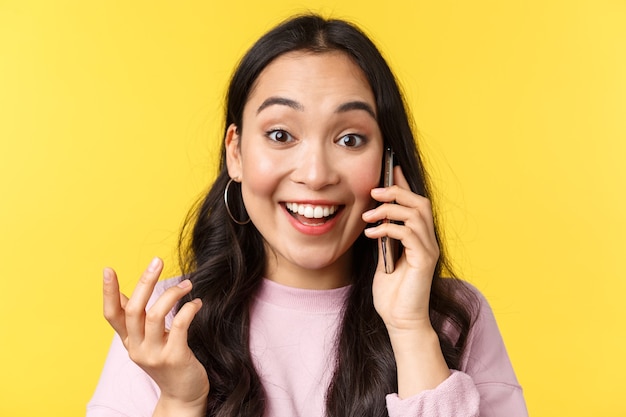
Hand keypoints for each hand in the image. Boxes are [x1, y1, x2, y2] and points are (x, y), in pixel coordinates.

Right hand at [102, 257, 208, 412]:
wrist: (183, 395)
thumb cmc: (167, 361)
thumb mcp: (146, 341)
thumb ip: (136, 319)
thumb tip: (122, 292)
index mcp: (128, 341)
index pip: (111, 315)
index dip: (108, 293)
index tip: (108, 269)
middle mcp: (136, 348)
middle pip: (134, 309)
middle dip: (145, 282)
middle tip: (158, 261)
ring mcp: (154, 354)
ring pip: (155, 315)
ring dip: (172, 294)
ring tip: (188, 285)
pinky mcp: (175, 358)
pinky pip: (180, 325)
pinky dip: (189, 309)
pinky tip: (196, 303)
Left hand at [362, 166, 439, 334]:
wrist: (400, 321)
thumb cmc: (391, 294)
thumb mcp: (384, 260)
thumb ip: (384, 239)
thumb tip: (375, 219)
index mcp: (419, 238)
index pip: (414, 203)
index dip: (403, 184)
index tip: (388, 169)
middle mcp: (427, 241)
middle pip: (419, 202)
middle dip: (397, 191)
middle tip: (374, 191)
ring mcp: (428, 250)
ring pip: (416, 214)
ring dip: (390, 208)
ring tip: (369, 214)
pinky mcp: (425, 260)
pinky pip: (409, 234)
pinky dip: (389, 228)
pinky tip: (372, 234)